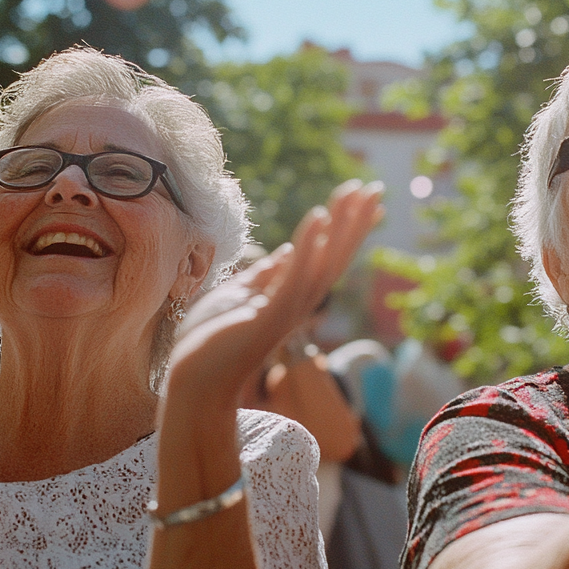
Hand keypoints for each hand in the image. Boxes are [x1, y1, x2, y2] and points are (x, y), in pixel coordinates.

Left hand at [165, 180, 384, 412]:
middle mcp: (298, 302)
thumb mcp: (239, 295)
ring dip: (341, 226)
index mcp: (291, 295)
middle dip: (354, 221)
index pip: (327, 255)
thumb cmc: (212, 341)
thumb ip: (265, 275)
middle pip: (335, 255)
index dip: (349, 228)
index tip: (368, 200)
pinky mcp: (269, 316)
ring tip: (355, 194)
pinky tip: (318, 216)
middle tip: (375, 188)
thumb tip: (284, 251)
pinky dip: (308, 246)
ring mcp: (287, 309)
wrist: (193, 381)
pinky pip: (294, 276)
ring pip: (323, 261)